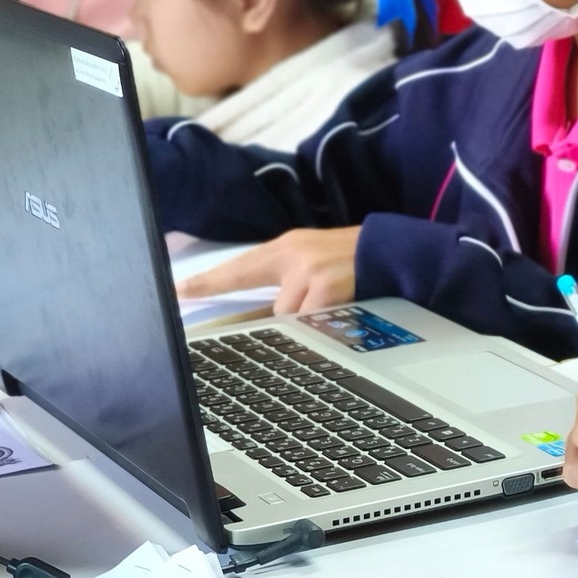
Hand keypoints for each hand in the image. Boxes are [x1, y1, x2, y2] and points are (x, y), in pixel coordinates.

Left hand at [177, 226, 360, 313]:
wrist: (400, 252)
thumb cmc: (357, 262)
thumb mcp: (315, 262)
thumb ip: (286, 283)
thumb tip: (257, 321)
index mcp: (286, 248)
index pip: (239, 269)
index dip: (207, 283)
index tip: (177, 293)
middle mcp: (295, 258)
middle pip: (273, 312)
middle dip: (292, 322)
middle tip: (305, 312)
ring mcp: (311, 275)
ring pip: (292, 323)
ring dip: (312, 325)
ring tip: (341, 308)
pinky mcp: (328, 292)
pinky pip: (313, 327)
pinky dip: (328, 328)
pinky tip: (347, 314)